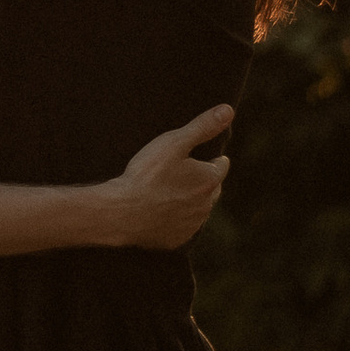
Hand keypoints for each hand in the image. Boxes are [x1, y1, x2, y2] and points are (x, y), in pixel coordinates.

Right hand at [106, 106, 234, 248]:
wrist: (121, 212)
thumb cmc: (146, 174)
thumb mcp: (173, 143)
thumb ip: (202, 126)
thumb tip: (228, 109)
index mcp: (209, 180)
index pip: (221, 165)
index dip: (212, 158)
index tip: (204, 156)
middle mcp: (206, 206)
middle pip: (212, 189)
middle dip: (203, 181)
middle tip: (184, 173)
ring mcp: (191, 226)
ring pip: (198, 210)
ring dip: (191, 201)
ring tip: (170, 192)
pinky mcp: (175, 241)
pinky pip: (181, 228)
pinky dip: (175, 220)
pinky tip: (160, 212)